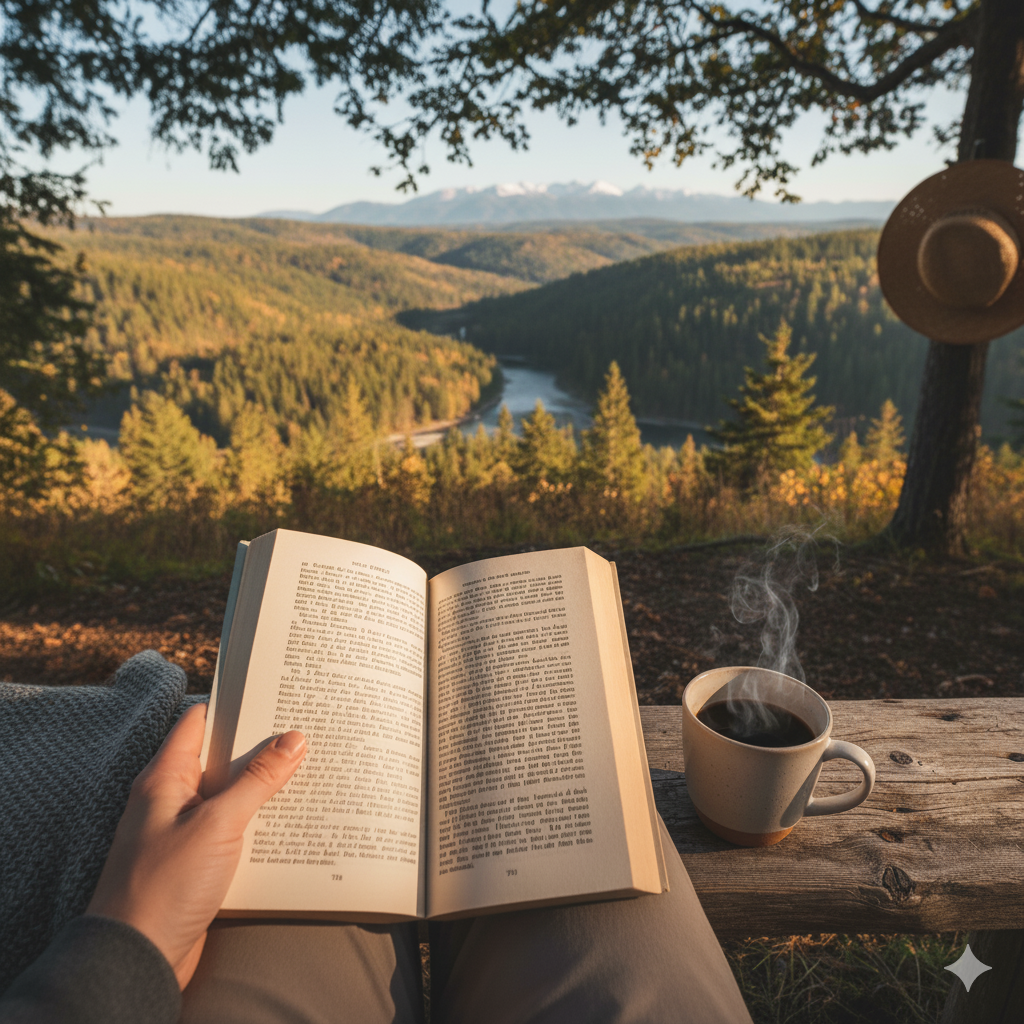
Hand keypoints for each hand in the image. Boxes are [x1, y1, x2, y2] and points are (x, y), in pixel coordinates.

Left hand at [87, 703, 305, 988]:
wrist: (136, 960)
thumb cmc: (163, 886)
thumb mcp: (217, 824)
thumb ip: (256, 781)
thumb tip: (292, 739)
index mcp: (165, 778)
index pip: (199, 723)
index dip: (235, 706)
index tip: (275, 695)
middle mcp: (172, 800)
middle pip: (222, 759)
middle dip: (261, 748)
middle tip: (305, 732)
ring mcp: (184, 832)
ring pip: (231, 797)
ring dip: (265, 790)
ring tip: (310, 773)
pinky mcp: (196, 864)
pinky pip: (233, 832)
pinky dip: (259, 825)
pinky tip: (291, 825)